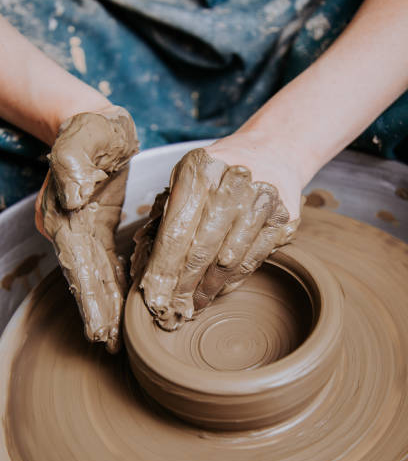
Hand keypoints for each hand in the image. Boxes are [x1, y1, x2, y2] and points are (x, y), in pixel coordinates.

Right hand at [35, 106, 138, 351]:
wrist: (97, 124)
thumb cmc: (90, 130)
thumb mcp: (82, 138)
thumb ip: (72, 166)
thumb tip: (74, 196)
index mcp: (63, 214)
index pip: (76, 264)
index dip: (87, 297)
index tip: (98, 327)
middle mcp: (70, 228)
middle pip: (85, 278)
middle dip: (97, 312)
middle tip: (110, 345)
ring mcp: (84, 231)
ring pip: (97, 275)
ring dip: (106, 306)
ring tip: (115, 338)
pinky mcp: (100, 228)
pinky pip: (108, 263)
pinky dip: (115, 286)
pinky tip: (124, 306)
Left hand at [132, 138, 301, 330]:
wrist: (272, 152)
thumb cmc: (218, 171)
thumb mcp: (187, 177)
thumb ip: (167, 213)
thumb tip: (149, 264)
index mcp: (200, 170)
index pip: (175, 231)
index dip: (163, 267)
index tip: (153, 293)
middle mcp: (234, 183)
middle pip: (201, 250)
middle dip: (183, 285)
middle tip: (172, 308)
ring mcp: (262, 202)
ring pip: (229, 260)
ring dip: (208, 288)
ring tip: (194, 304)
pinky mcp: (283, 220)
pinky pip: (252, 260)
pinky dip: (233, 280)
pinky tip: (218, 290)